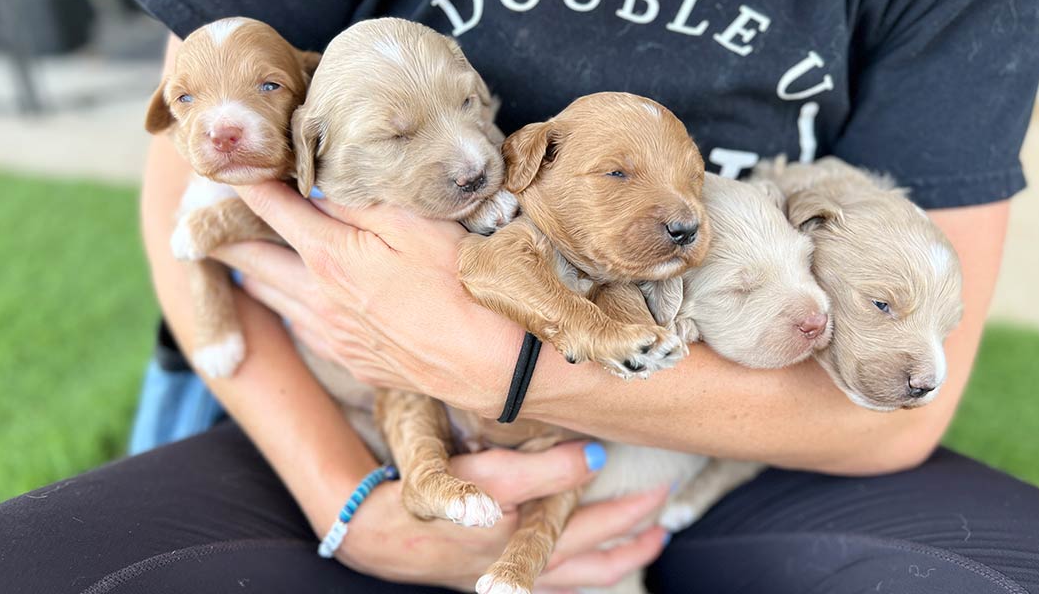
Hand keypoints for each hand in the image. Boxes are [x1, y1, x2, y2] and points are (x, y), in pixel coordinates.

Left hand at [211, 181, 522, 414]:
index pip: (272, 209)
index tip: (223, 167)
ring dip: (252, 275)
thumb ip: (361, 201)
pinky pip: (303, 331)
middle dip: (222, 237)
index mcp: (330, 256)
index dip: (244, 183)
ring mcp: (333, 337)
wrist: (491, 363)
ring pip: (273, 301)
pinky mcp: (353, 363)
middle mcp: (318, 299)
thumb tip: (319, 184)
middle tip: (198, 224)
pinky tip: (295, 305)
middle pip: (253, 261)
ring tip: (238, 260)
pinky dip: (288, 310)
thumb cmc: (462, 285)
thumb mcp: (416, 224)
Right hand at [336, 442, 669, 591]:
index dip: (632, 506)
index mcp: (533, 541)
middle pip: (597, 556)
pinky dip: (581, 574)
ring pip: (581, 576)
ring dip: (617, 559)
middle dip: (635, 535)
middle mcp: (529, 566)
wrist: (375, 531)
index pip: (598, 525)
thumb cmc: (430, 498)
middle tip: (663, 513)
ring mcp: (513, 575)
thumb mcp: (491, 475)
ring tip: (646, 542)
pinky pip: (554, 583)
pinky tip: (586, 562)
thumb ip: (547, 469)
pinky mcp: (495, 576)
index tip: (661, 483)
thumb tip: (596, 457)